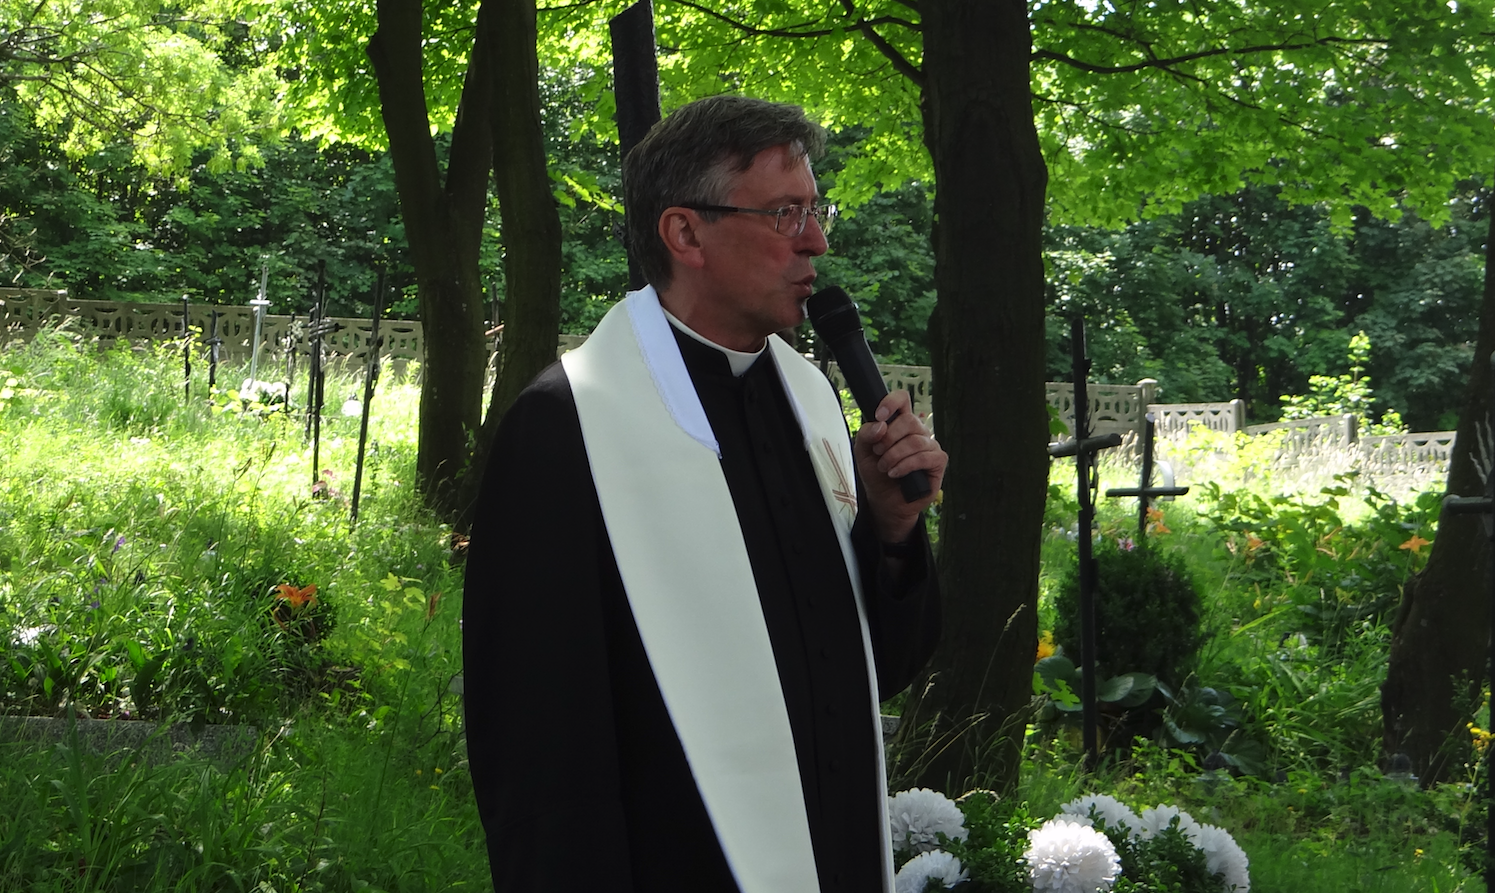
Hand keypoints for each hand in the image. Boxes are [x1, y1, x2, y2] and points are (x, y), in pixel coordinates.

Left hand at [853, 389, 945, 543]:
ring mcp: (930, 445)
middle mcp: (918, 431)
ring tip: (885, 467)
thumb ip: (866, 434)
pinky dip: (906, 465)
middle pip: (909, 420)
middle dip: (889, 438)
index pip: (902, 399)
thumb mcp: (863, 451)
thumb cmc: (877, 474)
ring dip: (895, 455)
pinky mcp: (938, 461)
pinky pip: (924, 457)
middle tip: (878, 451)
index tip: (879, 416)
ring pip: (915, 440)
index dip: (891, 402)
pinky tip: (895, 473)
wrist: (884, 500)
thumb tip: (881, 425)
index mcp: (899, 423)